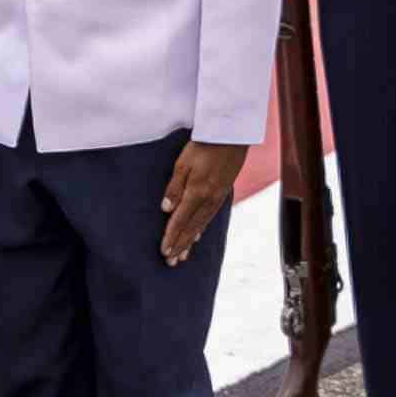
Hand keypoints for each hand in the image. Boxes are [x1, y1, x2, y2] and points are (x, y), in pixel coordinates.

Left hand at [156, 143, 239, 265]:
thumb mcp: (182, 164)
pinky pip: (210, 217)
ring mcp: (217, 197)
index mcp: (197, 193)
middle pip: (191, 228)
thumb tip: (166, 211)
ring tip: (183, 255)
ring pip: (202, 225)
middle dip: (180, 245)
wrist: (231, 135)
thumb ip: (174, 188)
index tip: (164, 252)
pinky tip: (198, 236)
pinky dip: (202, 229)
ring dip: (191, 242)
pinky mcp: (223, 192)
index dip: (171, 237)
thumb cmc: (204, 146)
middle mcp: (209, 199)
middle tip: (171, 261)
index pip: (180, 221)